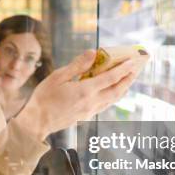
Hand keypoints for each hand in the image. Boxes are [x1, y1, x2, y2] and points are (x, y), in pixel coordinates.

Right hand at [15, 50, 137, 140]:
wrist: (36, 122)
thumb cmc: (44, 98)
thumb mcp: (58, 77)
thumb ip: (77, 65)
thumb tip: (93, 53)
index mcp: (85, 91)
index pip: (110, 78)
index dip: (123, 68)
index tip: (133, 61)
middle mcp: (91, 102)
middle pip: (117, 90)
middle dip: (128, 79)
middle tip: (137, 68)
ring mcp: (90, 111)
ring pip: (113, 99)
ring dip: (123, 88)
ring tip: (128, 78)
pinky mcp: (86, 116)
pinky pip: (105, 104)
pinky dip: (113, 95)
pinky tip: (111, 90)